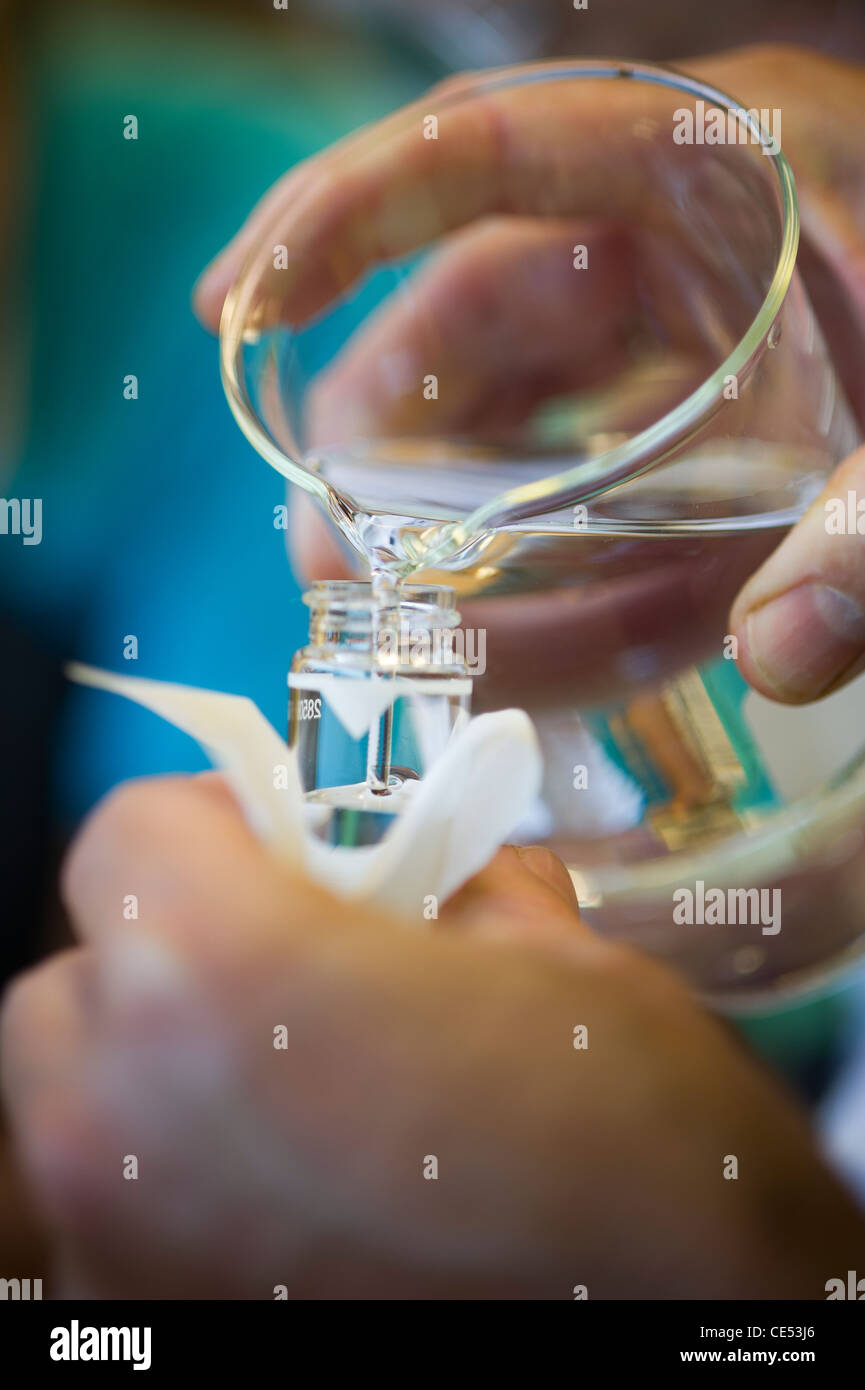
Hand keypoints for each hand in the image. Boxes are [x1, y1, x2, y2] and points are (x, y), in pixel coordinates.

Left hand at [2, 773, 862, 1297]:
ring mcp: (111, 1251)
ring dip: (151, 1071)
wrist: (687, 1350)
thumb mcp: (557, 961)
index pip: (126, 835)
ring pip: (71, 1107)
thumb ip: (445, 889)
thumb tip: (415, 877)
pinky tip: (293, 1207)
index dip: (212, 821)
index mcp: (212, 978)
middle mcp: (114, 1120)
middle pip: (75, 979)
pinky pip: (110, 1220)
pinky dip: (170, 1187)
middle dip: (165, 954)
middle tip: (285, 970)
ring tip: (283, 1093)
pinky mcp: (140, 1334)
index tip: (289, 848)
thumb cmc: (630, 1144)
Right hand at [195, 47, 864, 708]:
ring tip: (405, 620)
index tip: (239, 304)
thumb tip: (781, 652)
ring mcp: (685, 324)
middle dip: (388, 437)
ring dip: (460, 519)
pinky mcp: (703, 404)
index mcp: (724, 164)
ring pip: (522, 409)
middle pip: (477, 310)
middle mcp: (681, 233)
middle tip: (327, 555)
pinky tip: (534, 630)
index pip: (489, 146)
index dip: (344, 214)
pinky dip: (558, 554)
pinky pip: (590, 471)